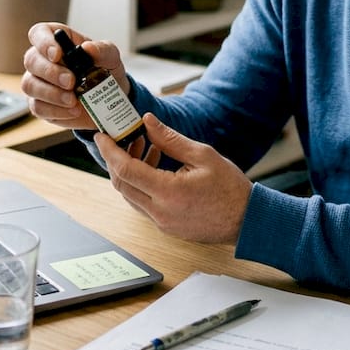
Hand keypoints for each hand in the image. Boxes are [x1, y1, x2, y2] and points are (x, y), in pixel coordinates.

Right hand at [21, 22, 128, 130]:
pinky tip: (73, 111)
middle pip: (31, 60)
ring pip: (30, 85)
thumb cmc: (105, 71)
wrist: (109, 99)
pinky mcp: (40, 104)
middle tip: (71, 82)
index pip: (39, 33)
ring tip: (73, 100)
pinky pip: (38, 107)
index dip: (44, 42)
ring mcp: (38, 83)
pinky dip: (56, 110)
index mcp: (57, 41)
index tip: (58, 54)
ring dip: (52, 94)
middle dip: (51, 72)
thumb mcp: (111, 57)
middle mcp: (42, 60)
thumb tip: (88, 48)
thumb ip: (102, 49)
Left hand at [95, 113, 251, 243]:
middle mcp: (160, 212)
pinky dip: (141, 185)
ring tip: (145, 148)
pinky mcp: (166, 227)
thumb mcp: (202, 155)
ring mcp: (162, 223)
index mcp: (169, 192)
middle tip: (123, 138)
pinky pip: (143, 204)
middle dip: (116, 159)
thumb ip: (170, 139)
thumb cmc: (230, 188)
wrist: (247, 220)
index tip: (102, 136)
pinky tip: (155, 167)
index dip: (110, 151)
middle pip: (122, 184)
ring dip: (129, 172)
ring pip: (130, 195)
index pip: (126, 170)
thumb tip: (147, 121)